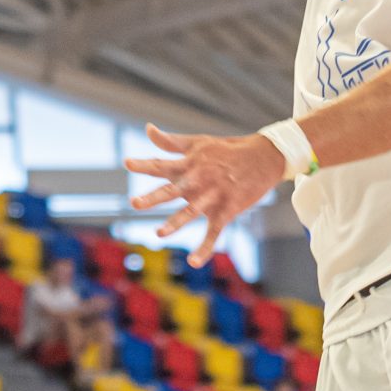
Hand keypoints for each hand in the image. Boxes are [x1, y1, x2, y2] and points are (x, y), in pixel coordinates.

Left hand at [123, 125, 284, 263]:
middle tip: (134, 203)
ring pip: (191, 212)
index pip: (162, 164)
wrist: (264, 157)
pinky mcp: (227, 210)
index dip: (144, 164)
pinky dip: (205, 247)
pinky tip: (194, 262)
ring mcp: (213, 196)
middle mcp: (199, 180)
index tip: (126, 163)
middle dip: (153, 197)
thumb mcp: (199, 143)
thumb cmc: (227, 150)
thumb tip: (147, 128)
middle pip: (172, 190)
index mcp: (190, 164)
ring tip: (159, 233)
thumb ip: (171, 142)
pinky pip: (214, 232)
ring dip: (175, 223)